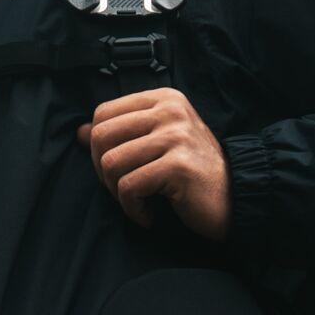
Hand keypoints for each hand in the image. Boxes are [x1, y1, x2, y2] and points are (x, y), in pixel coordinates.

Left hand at [81, 88, 232, 242]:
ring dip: (117, 193)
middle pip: (101, 136)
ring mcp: (176, 136)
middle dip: (102, 171)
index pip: (103, 113)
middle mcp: (170, 110)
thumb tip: (79, 132)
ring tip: (138, 202)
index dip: (98, 147)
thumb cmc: (193, 173)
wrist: (235, 197)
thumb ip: (122, 133)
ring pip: (111, 163)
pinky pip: (129, 186)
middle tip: (123, 190)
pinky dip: (133, 209)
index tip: (117, 170)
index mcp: (163, 99)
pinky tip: (148, 215)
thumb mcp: (159, 143)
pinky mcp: (178, 165)